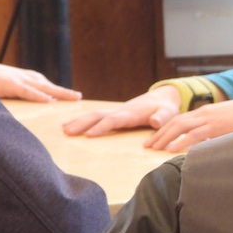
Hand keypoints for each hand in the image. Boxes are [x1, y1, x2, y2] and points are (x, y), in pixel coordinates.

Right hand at [0, 62, 82, 101]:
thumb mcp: (11, 89)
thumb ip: (24, 96)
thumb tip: (39, 107)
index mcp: (28, 79)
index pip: (48, 86)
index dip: (61, 92)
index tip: (76, 98)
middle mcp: (27, 78)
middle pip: (50, 86)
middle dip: (66, 92)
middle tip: (80, 97)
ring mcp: (19, 79)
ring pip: (44, 87)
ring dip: (59, 92)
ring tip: (74, 98)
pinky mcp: (9, 84)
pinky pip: (27, 91)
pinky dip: (38, 95)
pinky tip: (48, 100)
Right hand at [62, 87, 180, 137]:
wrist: (164, 97)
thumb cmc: (167, 108)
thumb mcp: (168, 113)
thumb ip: (162, 118)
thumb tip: (154, 121)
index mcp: (131, 113)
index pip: (113, 120)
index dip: (101, 127)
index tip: (88, 135)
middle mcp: (121, 111)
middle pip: (97, 116)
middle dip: (82, 123)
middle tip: (67, 132)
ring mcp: (117, 111)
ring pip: (94, 115)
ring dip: (79, 121)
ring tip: (64, 130)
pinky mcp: (116, 113)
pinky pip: (97, 116)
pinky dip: (84, 120)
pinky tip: (73, 125)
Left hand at [143, 97, 232, 151]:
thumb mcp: (227, 122)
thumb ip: (215, 130)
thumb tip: (208, 143)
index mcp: (205, 112)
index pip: (179, 119)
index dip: (165, 128)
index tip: (155, 138)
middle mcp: (204, 113)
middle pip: (175, 122)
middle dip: (159, 133)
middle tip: (146, 145)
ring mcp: (209, 119)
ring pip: (180, 127)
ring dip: (164, 137)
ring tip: (153, 148)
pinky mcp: (216, 127)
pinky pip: (194, 135)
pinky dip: (180, 142)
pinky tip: (171, 150)